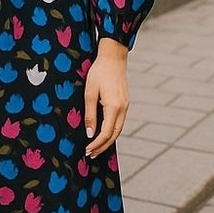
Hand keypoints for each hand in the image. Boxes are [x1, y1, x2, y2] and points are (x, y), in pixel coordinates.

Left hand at [84, 37, 128, 156]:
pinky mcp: (125, 102)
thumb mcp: (89, 93)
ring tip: (96, 147)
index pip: (106, 132)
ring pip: (118, 129)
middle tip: (91, 154)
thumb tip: (90, 133)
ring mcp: (126, 106)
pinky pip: (119, 122)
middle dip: (103, 146)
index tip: (87, 150)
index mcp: (114, 107)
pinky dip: (112, 131)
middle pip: (114, 135)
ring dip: (107, 140)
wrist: (113, 57)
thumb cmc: (99, 72)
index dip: (97, 144)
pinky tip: (103, 133)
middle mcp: (123, 108)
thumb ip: (90, 114)